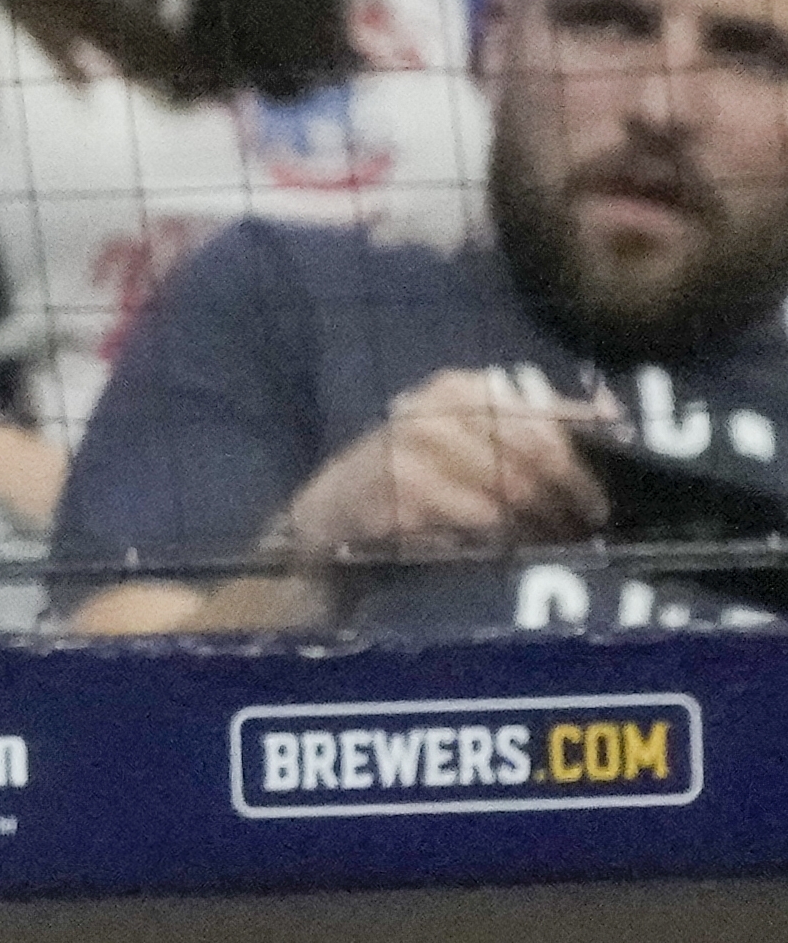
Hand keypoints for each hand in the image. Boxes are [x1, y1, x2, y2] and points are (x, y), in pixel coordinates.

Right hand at [273, 367, 613, 561]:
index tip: (602, 505)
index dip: (579, 468)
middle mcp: (432, 411)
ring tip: (548, 547)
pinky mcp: (390, 497)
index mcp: (461, 389)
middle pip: (526, 459)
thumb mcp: (474, 440)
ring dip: (532, 527)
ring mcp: (406, 452)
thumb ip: (537, 425)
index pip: (542, 424)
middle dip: (561, 501)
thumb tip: (614, 416)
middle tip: (581, 533)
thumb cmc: (414, 479)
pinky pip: (460, 524)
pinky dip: (489, 543)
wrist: (328, 516)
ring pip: (499, 494)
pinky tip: (501, 554)